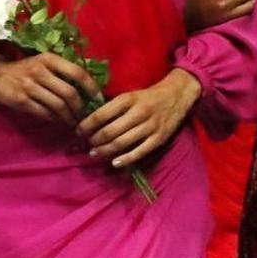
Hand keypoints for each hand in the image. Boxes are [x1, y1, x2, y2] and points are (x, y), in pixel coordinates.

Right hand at [0, 51, 99, 124]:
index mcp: (49, 59)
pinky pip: (43, 113)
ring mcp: (29, 86)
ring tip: (72, 121)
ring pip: (58, 105)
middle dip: (80, 108)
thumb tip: (86, 88)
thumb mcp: (43, 62)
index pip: (78, 73)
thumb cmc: (24, 69)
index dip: (91, 88)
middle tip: (83, 116)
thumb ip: (62, 71)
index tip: (98, 99)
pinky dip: (54, 119)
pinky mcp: (20, 100)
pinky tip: (57, 120)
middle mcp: (40, 71)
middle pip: (69, 93)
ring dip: (68, 117)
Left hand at [81, 69, 201, 168]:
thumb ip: (112, 107)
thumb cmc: (148, 96)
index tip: (78, 131)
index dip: (86, 126)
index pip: (100, 115)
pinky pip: (139, 152)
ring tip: (94, 153)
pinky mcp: (159, 138)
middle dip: (94, 141)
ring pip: (121, 143)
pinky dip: (125, 159)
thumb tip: (90, 121)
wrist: (177, 94)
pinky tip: (114, 162)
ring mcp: (150, 127)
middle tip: (87, 144)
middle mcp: (139, 113)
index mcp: (128, 99)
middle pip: (109, 132)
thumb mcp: (129, 95)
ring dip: (104, 151)